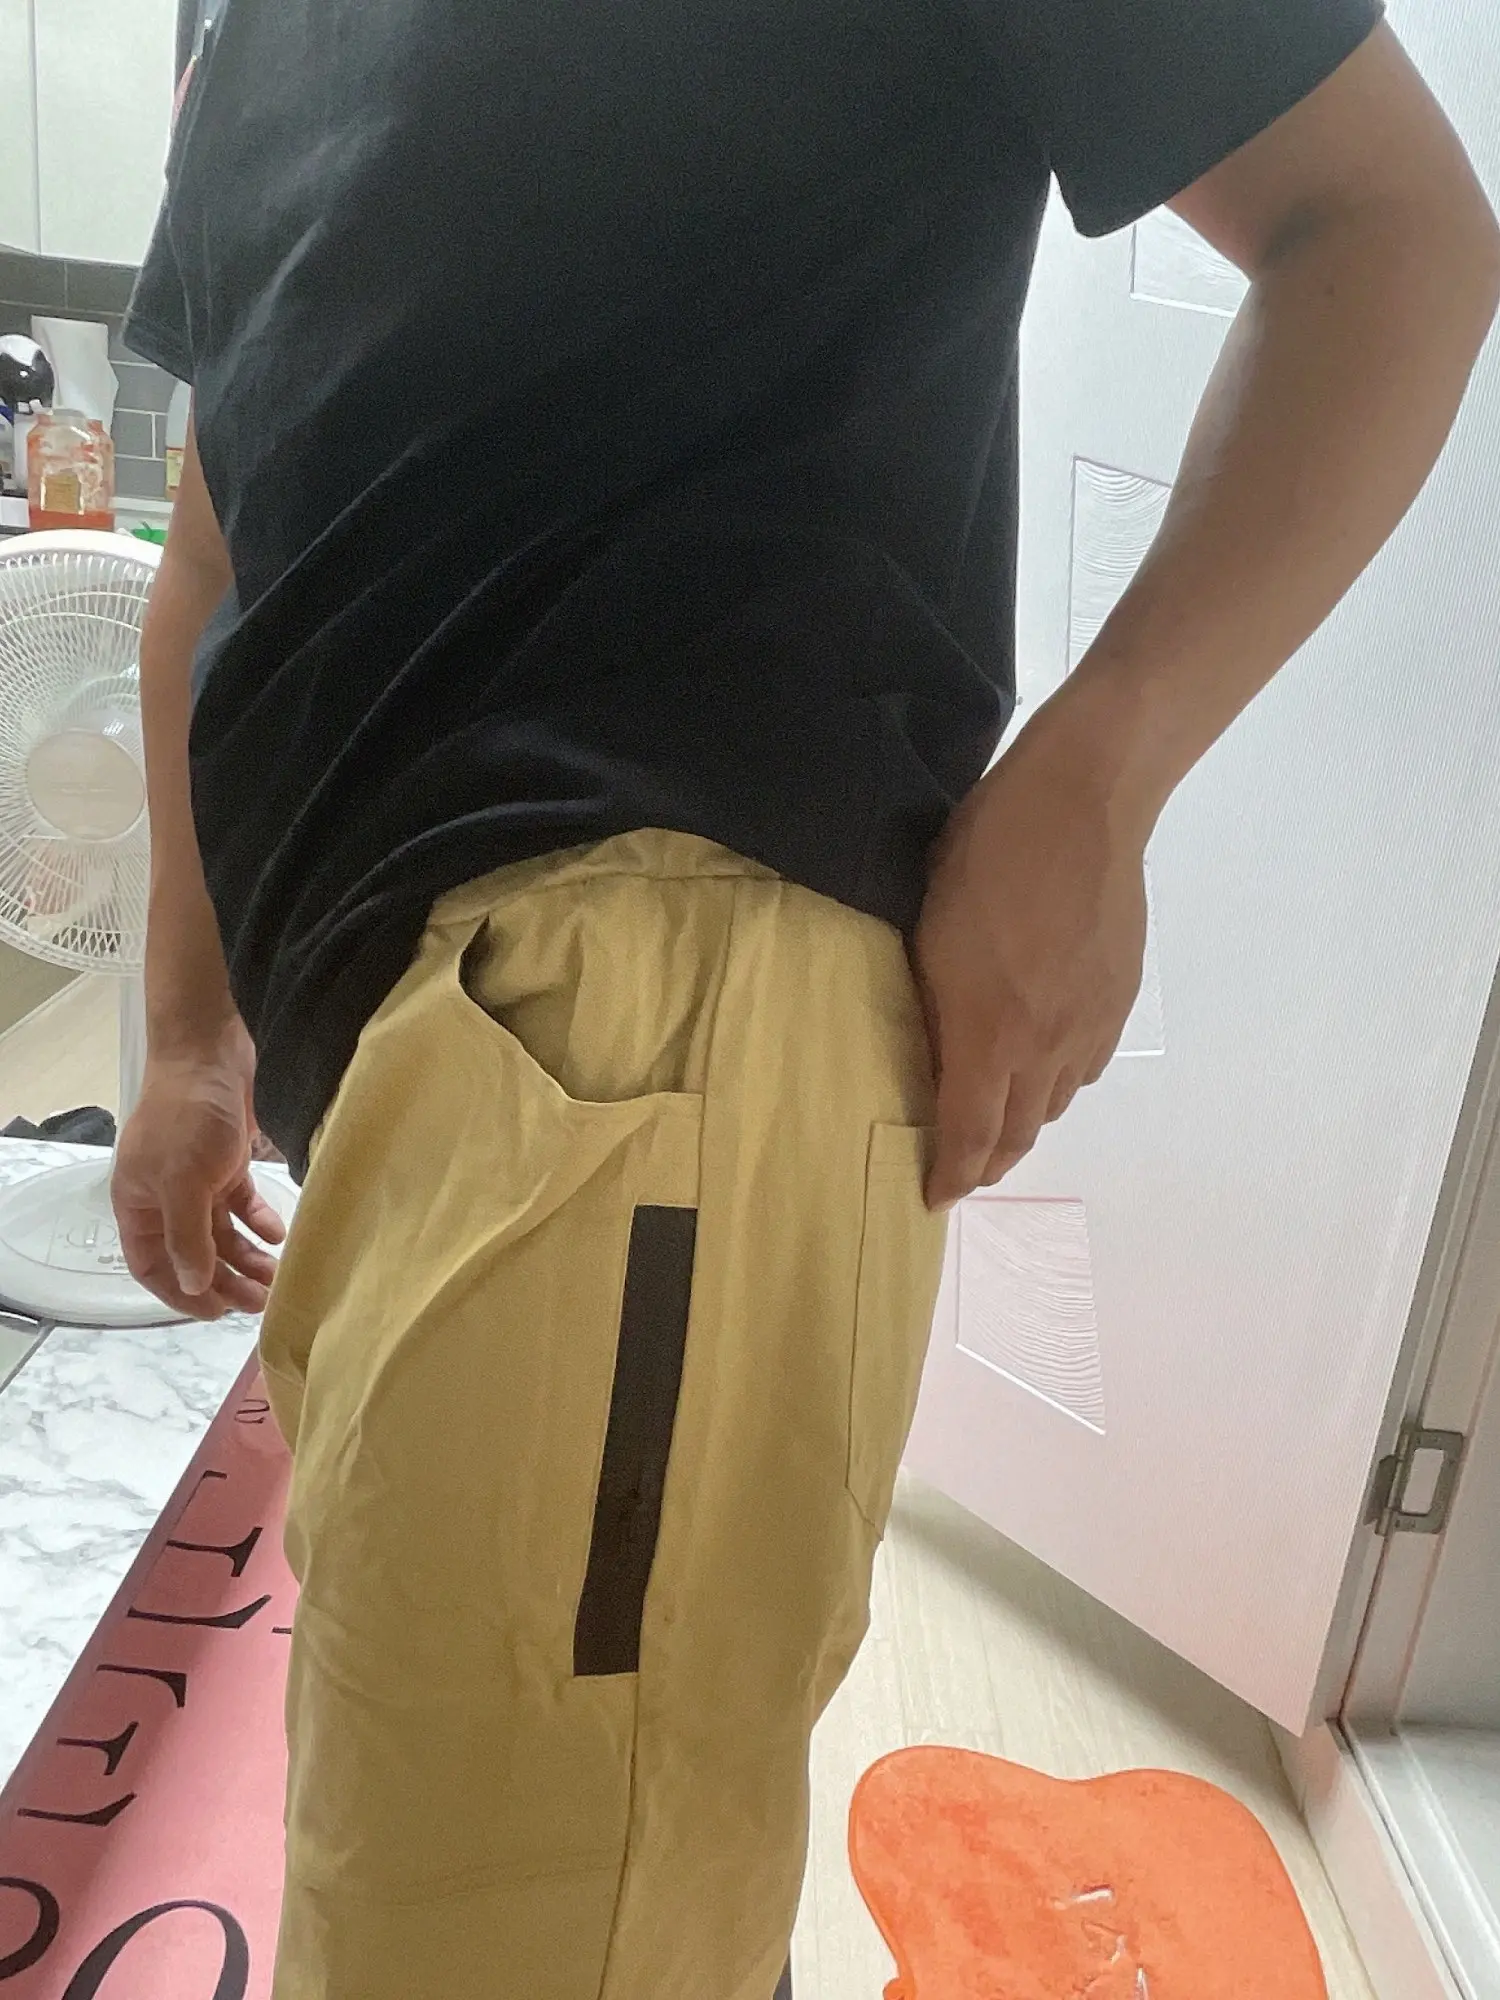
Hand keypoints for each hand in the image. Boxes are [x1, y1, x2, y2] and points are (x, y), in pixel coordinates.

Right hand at [112, 1015, 286, 1318]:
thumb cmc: (187, 1116)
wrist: (210, 1053)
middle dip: (223, 1280)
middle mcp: (164, 1197)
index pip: (152, 1265)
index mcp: (138, 1205)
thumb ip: (186, 1236)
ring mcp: (196, 1179)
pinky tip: (279, 1234)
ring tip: (276, 1277)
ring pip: (221, 1232)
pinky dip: (259, 1220)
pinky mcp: (226, 1162)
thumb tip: (193, 1285)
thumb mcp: (182, 1182)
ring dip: (246, 1256)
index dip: (180, 1293)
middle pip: (192, 1254)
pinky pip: (241, 1204)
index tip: (216, 1314)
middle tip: (260, 1303)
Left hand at [915, 693, 1153, 1209]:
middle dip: (989, 1162)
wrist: (1082, 805)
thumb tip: (934, 1052)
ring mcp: (1089, 1023)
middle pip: (1020, 1131)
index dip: (952, 1175)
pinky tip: (1048, 1064)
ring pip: (1058, 1100)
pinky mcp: (1119, 997)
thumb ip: (934, 1004)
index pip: (969, 1134)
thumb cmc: (985, 855)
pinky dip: (1062, 1079)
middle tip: (965, 1172)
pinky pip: (1088, 1063)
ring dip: (1026, 1120)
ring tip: (1001, 1121)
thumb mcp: (930, 931)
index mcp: (988, 1035)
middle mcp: (1045, 1046)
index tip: (934, 1197)